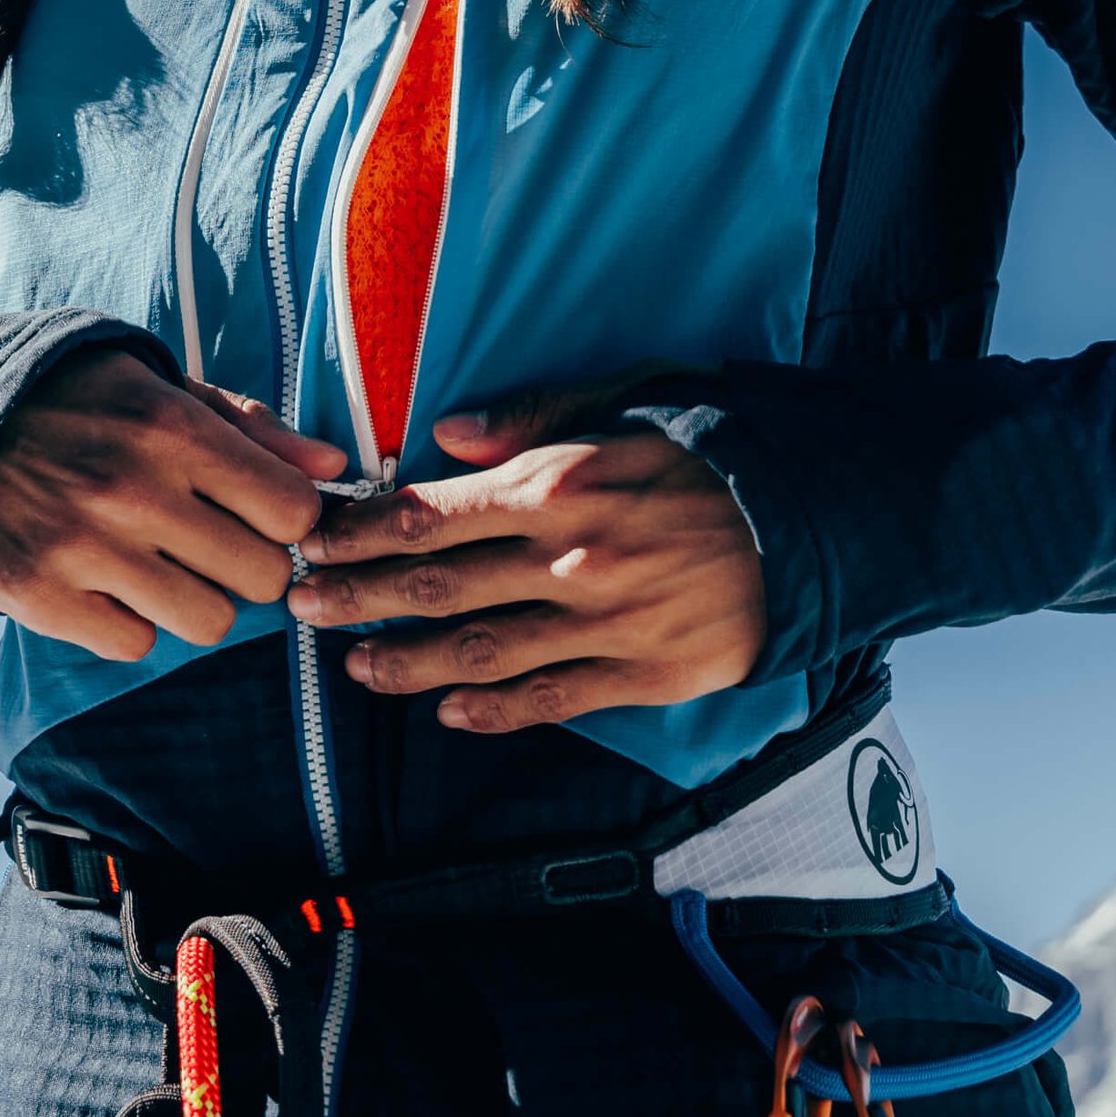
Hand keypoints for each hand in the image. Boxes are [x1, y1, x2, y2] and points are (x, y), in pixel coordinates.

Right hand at [0, 346, 347, 662]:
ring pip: (207, 622)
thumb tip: (335, 470)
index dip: (287, 519)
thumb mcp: (167, 391)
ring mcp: (83, 547)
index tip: (258, 511)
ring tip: (162, 565)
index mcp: (172, 428)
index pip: (293, 512)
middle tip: (209, 542)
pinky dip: (130, 622)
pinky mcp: (39, 595)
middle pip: (262, 576)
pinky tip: (108, 582)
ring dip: (195, 600)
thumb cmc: (84, 404)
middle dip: (248, 562)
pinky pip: (135, 644)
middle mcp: (131, 488)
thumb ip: (255, 429)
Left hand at [291, 373, 762, 732]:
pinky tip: (446, 712)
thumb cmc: (713, 454)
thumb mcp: (628, 404)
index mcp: (560, 484)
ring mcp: (606, 623)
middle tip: (301, 605)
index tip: (314, 538)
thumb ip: (532, 418)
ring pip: (481, 652)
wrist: (814, 524)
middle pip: (438, 586)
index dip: (362, 530)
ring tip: (354, 667)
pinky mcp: (643, 673)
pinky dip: (493, 710)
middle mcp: (572, 558)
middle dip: (358, 597)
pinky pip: (550, 699)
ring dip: (407, 662)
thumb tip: (447, 435)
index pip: (433, 513)